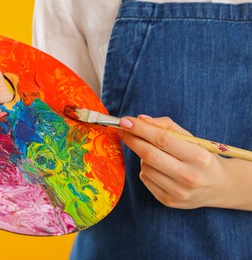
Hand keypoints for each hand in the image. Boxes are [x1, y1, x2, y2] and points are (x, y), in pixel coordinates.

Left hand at [119, 115, 251, 210]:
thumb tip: (140, 119)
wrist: (220, 186)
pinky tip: (158, 168)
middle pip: (149, 155)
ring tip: (154, 153)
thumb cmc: (201, 157)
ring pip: (145, 167)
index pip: (162, 139)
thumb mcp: (192, 139)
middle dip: (132, 140)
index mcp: (198, 157)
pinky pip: (145, 179)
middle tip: (123, 130)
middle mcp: (189, 177)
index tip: (125, 120)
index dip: (140, 129)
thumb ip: (167, 127)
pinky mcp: (169, 201)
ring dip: (142, 156)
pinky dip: (146, 169)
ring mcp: (178, 192)